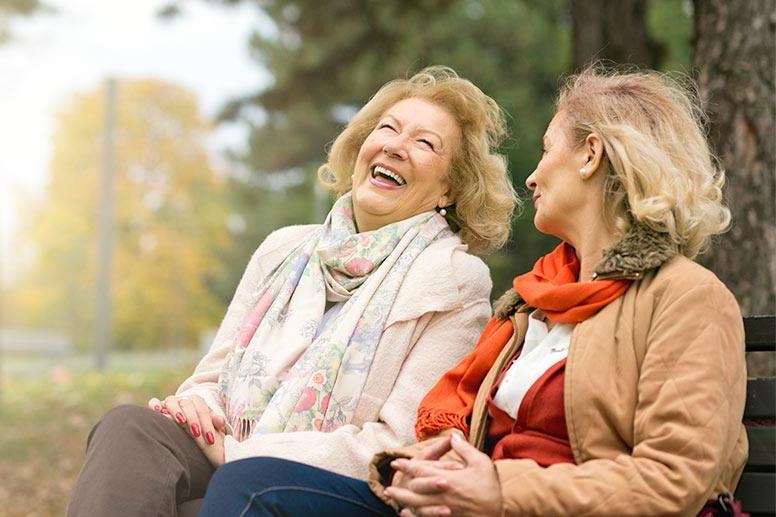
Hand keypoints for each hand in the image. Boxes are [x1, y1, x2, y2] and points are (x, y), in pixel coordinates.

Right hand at [148, 394, 226, 466]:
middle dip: (194, 419)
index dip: (207, 423)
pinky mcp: (157, 407)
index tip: (210, 439)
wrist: (185, 427)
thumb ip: (214, 422)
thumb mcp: (207, 426)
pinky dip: (155, 404)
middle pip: (188, 404)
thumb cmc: (198, 429)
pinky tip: (158, 411)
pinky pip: (153, 402)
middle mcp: (183, 401)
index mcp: (196, 402)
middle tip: (197, 433)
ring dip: (176, 410)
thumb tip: (221, 421)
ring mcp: (170, 403)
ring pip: (171, 400)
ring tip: (181, 421)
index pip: (202, 408)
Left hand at [385, 434, 502, 516]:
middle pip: (416, 490)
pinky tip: (408, 513)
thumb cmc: (490, 488)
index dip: (408, 467)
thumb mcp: (481, 463)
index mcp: (449, 479)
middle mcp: (442, 495)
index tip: (396, 463)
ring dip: (404, 501)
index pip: (423, 471)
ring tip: (393, 499)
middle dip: (401, 487)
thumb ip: (464, 449)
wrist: (497, 513)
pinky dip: (415, 515)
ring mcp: (443, 509)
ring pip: (418, 506)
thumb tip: (453, 435)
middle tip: (388, 485)